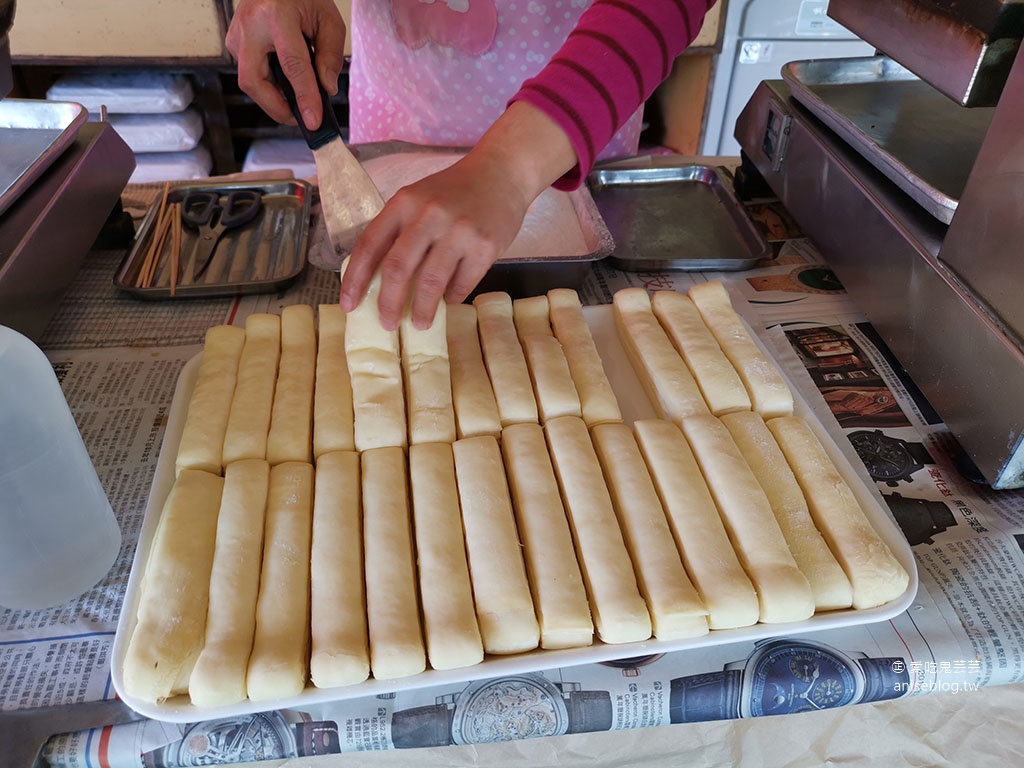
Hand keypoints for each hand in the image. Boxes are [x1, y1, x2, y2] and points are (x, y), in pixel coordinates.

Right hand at [226, 0, 345, 129]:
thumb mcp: (327, 18)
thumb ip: (331, 54)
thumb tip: (326, 89)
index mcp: (276, 15)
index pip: (292, 65)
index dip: (304, 96)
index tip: (313, 120)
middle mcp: (250, 25)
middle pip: (253, 81)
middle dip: (276, 107)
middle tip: (300, 117)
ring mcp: (236, 33)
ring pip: (249, 81)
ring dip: (273, 96)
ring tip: (297, 96)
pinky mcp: (233, 41)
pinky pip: (250, 73)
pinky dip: (268, 84)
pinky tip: (285, 81)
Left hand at [339, 102, 578, 329]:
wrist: (502, 173)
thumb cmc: (454, 192)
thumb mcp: (418, 199)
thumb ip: (399, 231)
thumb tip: (378, 281)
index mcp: (404, 203)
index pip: (370, 245)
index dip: (355, 279)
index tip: (349, 305)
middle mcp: (429, 215)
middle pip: (397, 268)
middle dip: (388, 303)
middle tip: (387, 323)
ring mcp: (459, 231)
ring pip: (431, 283)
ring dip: (423, 310)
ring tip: (420, 324)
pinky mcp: (485, 247)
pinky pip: (462, 284)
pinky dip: (452, 298)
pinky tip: (448, 301)